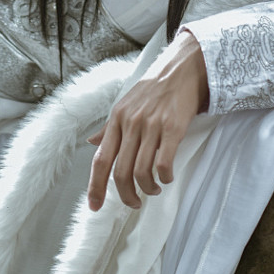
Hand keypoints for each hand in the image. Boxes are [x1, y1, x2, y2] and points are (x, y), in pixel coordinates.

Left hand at [87, 30, 208, 210]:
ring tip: (153, 189)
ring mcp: (152, 125)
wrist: (182, 68)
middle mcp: (131, 122)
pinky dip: (164, 177)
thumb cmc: (154, 87)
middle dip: (126, 195)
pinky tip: (167, 177)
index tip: (94, 205)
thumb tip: (92, 143)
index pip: (100, 159)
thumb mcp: (125, 103)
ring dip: (147, 188)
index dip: (96, 186)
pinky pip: (163, 163)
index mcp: (116, 118)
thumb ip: (109, 127)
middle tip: (133, 202)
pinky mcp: (173, 128)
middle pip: (120, 172)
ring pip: (141, 171)